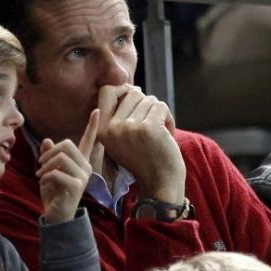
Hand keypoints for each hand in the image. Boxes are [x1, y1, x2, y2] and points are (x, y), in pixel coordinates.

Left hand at [36, 109, 97, 223]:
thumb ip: (49, 156)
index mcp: (80, 161)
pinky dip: (45, 176)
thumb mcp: (48, 171)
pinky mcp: (77, 186)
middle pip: (66, 144)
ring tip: (39, 175)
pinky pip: (57, 172)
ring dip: (45, 165)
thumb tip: (47, 140)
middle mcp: (85, 167)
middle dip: (49, 153)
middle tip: (39, 165)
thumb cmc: (53, 193)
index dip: (92, 125)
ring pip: (61, 157)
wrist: (57, 215)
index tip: (96, 110)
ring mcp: (83, 176)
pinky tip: (43, 183)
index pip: (88, 140)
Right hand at [96, 85, 185, 203]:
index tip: (136, 99)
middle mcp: (112, 128)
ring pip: (149, 99)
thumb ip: (121, 115)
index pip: (106, 91)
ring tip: (160, 134)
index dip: (123, 88)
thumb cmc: (146, 159)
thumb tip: (132, 86)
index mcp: (102, 130)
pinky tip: (167, 135)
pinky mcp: (149, 128)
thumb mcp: (123, 139)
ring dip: (159, 114)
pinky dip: (168, 118)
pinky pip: (161, 106)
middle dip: (147, 105)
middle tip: (152, 125)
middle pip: (133, 93)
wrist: (160, 184)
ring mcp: (130, 128)